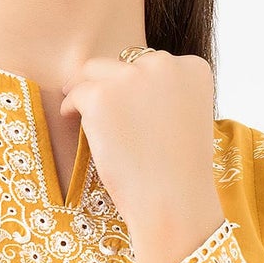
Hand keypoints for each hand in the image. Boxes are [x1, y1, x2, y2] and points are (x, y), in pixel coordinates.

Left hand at [58, 50, 225, 262]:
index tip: (132, 105)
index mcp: (193, 68)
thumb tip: (131, 88)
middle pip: (126, 62)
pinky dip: (71, 105)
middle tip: (101, 105)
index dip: (141, 85)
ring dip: (88, 88)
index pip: (157, 63)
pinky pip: (77, 92)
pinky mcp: (101, 95)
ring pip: (95, 71)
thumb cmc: (181, 173)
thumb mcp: (188, 120)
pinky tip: (70, 118)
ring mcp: (131, 78)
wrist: (173, 200)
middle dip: (114, 82)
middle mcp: (164, 64)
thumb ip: (168, 95)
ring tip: (79, 106)